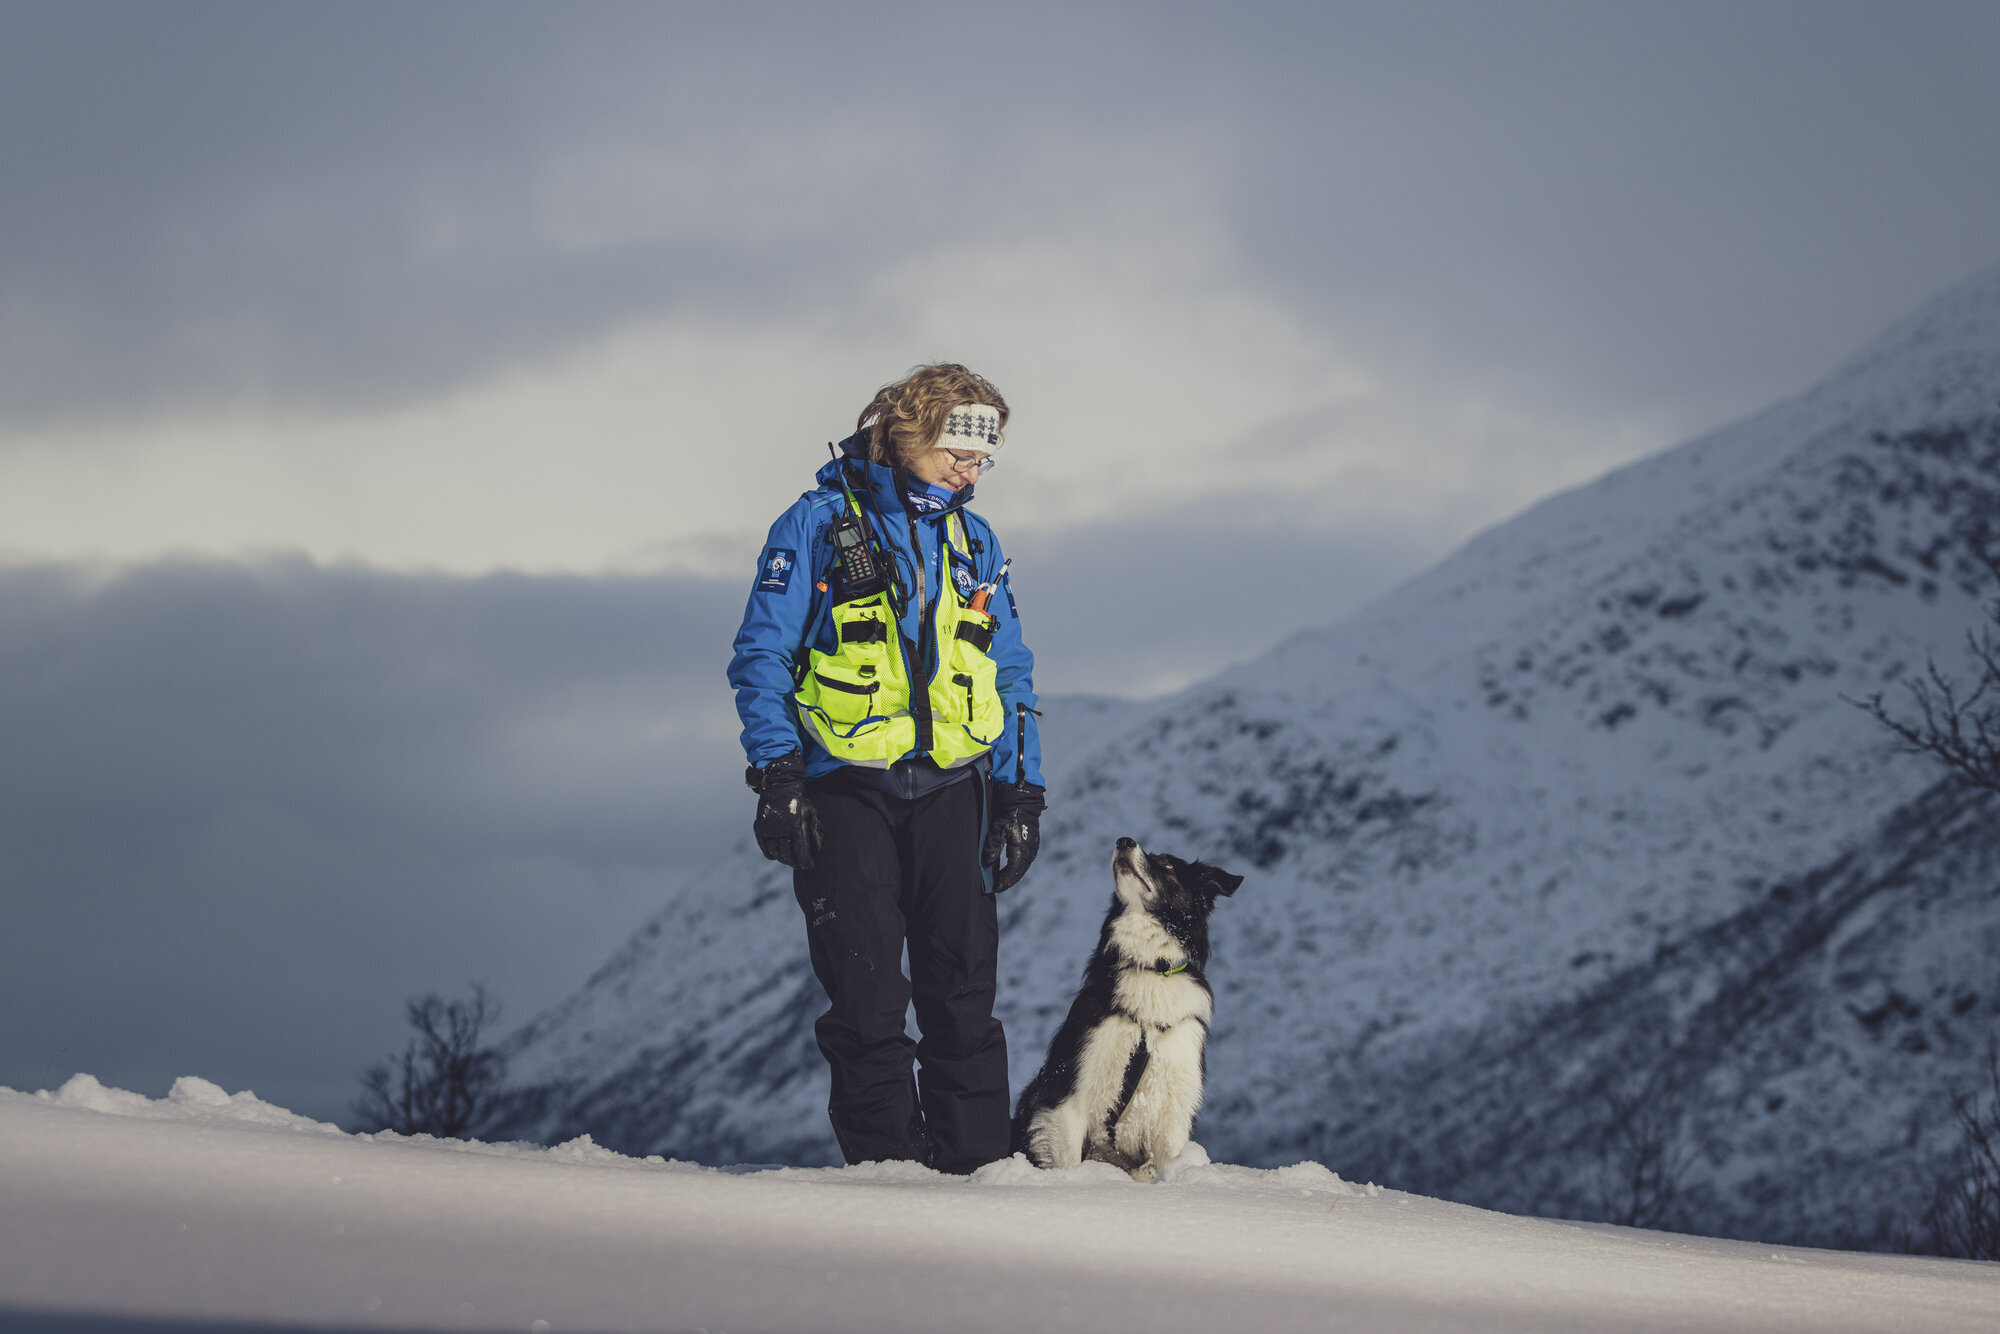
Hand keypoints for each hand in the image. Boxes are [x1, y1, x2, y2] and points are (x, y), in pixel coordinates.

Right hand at [747, 751, 820, 869]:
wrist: (780, 784)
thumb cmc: (800, 799)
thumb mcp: (812, 812)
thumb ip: (814, 830)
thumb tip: (817, 848)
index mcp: (796, 825)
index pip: (801, 850)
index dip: (805, 861)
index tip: (809, 865)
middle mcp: (781, 829)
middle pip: (788, 854)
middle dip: (795, 863)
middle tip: (800, 865)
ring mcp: (769, 828)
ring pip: (776, 852)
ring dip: (784, 859)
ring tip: (790, 861)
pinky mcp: (761, 827)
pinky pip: (764, 847)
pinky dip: (770, 854)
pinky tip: (776, 855)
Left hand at [982, 781, 1045, 892]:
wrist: (1023, 801)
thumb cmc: (1009, 813)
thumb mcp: (997, 828)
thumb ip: (992, 847)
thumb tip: (987, 864)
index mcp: (1021, 848)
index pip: (1013, 870)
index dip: (1004, 880)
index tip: (996, 887)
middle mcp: (1030, 850)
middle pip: (1019, 871)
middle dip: (1009, 881)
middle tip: (999, 887)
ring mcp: (1033, 847)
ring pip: (1024, 866)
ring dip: (1015, 875)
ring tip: (1004, 881)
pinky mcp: (1034, 843)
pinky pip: (1027, 860)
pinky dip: (1019, 867)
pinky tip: (1013, 869)